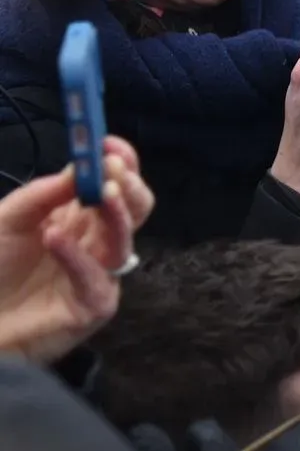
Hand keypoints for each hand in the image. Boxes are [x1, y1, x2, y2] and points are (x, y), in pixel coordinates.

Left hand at [0, 135, 150, 363]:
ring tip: (100, 193)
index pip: (116, 185)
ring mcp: (98, 275)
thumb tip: (81, 167)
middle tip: (114, 169)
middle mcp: (95, 242)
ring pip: (124, 241)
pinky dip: (77, 256)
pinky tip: (55, 237)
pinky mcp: (93, 307)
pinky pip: (96, 279)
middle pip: (136, 210)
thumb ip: (43, 194)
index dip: (120, 162)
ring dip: (116, 213)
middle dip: (130, 185)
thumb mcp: (7, 219)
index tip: (108, 143)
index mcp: (79, 216)